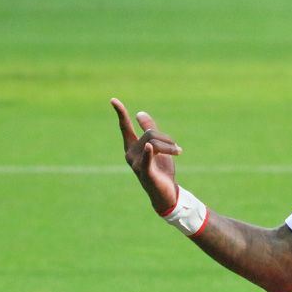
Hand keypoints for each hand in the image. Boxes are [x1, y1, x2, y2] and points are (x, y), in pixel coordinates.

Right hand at [112, 98, 181, 212]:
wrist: (166, 192)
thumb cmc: (160, 169)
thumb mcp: (157, 146)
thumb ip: (149, 130)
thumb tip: (139, 113)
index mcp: (132, 147)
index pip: (125, 127)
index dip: (120, 113)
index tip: (113, 99)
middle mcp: (130, 154)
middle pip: (150, 134)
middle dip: (167, 138)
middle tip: (177, 148)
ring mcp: (136, 164)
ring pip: (154, 142)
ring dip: (171, 146)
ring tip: (178, 153)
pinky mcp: (146, 173)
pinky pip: (147, 159)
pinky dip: (149, 153)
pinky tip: (150, 147)